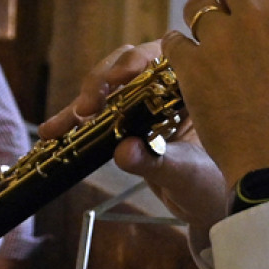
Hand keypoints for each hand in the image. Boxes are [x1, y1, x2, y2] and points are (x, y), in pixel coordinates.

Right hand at [39, 40, 232, 237]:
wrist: (214, 211)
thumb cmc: (215, 186)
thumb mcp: (189, 175)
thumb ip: (158, 162)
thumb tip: (123, 151)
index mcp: (195, 85)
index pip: (164, 57)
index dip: (137, 61)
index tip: (118, 79)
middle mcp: (169, 87)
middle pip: (128, 65)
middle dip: (103, 82)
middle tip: (88, 107)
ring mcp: (146, 105)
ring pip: (108, 89)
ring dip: (83, 103)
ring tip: (61, 126)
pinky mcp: (128, 124)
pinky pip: (98, 116)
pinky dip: (75, 123)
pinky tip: (52, 131)